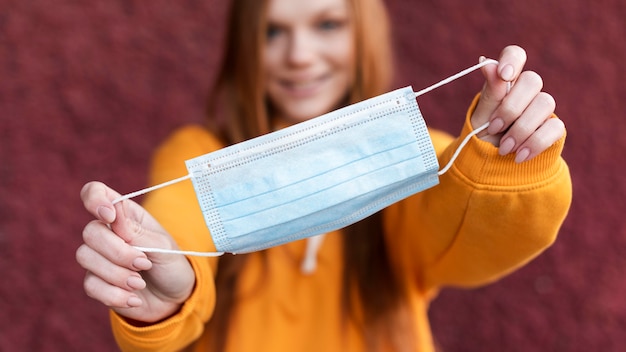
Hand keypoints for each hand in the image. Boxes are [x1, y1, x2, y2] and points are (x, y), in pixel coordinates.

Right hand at [75, 181, 194, 322]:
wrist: (174, 298)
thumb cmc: (171, 264)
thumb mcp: (163, 246)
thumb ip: (137, 232)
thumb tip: (114, 212)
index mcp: (125, 215)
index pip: (95, 193)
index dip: (95, 200)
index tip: (109, 217)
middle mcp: (107, 233)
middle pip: (90, 232)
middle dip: (118, 252)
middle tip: (144, 264)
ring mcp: (99, 258)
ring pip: (86, 258)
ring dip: (117, 275)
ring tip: (140, 283)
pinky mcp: (96, 283)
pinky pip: (90, 285)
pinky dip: (115, 295)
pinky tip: (135, 298)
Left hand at [471, 45, 564, 162]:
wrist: (494, 165)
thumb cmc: (485, 136)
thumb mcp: (481, 118)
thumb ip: (489, 93)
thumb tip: (486, 63)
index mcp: (506, 81)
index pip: (515, 55)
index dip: (512, 60)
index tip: (504, 76)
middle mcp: (527, 91)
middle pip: (532, 80)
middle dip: (511, 108)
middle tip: (493, 128)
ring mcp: (542, 108)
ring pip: (546, 103)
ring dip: (521, 129)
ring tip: (504, 149)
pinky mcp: (554, 127)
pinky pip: (555, 127)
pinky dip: (534, 143)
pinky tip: (519, 156)